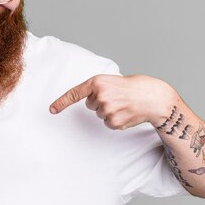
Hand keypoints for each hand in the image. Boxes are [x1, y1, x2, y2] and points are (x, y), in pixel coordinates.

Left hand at [49, 74, 176, 129]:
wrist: (153, 97)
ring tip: (124, 104)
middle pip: (90, 105)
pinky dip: (116, 120)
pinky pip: (108, 123)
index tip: (51, 110)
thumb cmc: (133, 87)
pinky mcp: (114, 121)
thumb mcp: (111, 81)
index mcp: (97, 82)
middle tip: (117, 97)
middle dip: (101, 102)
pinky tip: (126, 113)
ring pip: (100, 114)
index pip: (74, 93)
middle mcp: (100, 95)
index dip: (61, 102)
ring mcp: (107, 109)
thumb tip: (89, 101)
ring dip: (110, 111)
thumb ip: (97, 88)